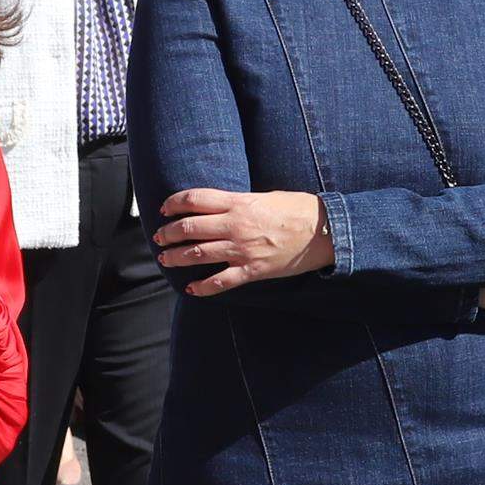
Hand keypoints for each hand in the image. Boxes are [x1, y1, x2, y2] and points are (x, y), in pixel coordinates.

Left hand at [155, 188, 332, 295]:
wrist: (325, 231)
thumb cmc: (298, 209)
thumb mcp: (265, 195)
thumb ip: (240, 201)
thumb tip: (221, 206)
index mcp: (238, 202)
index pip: (194, 199)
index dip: (174, 203)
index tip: (164, 209)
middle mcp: (235, 225)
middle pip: (189, 227)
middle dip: (168, 233)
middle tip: (159, 237)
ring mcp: (242, 250)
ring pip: (198, 254)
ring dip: (176, 257)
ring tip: (165, 259)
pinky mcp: (252, 270)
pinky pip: (220, 281)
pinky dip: (202, 287)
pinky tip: (191, 289)